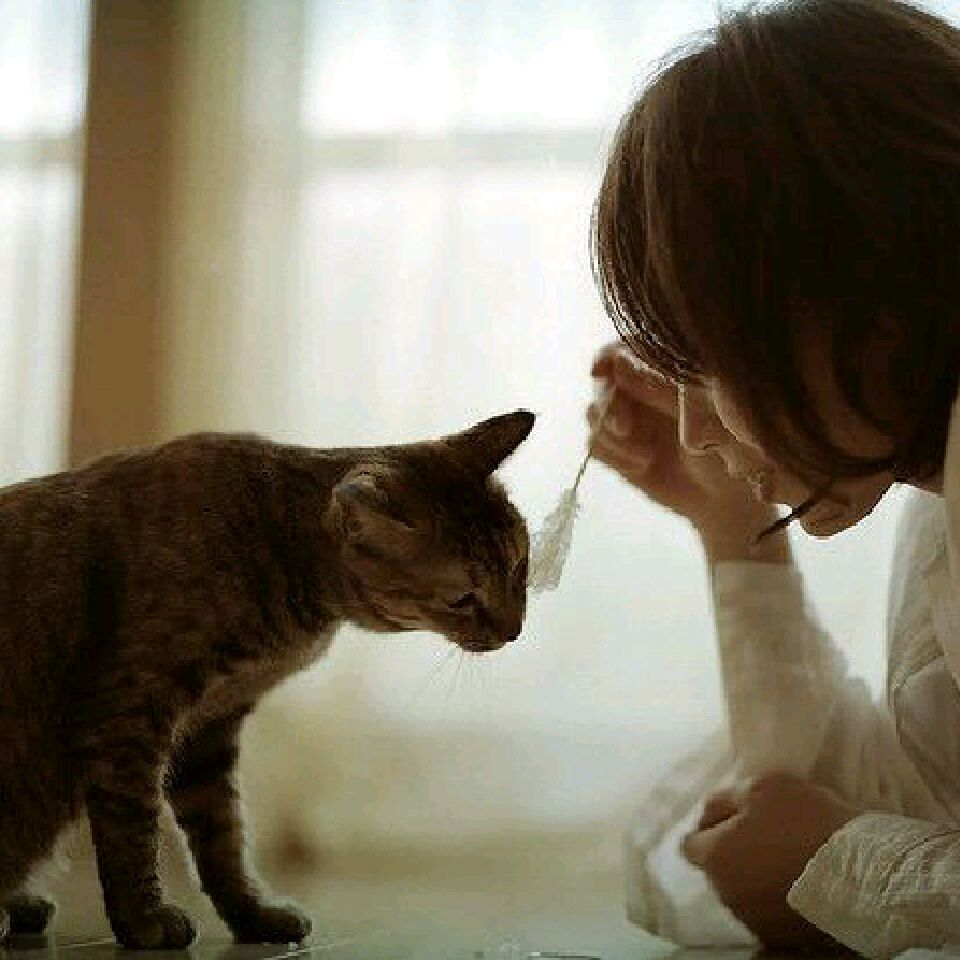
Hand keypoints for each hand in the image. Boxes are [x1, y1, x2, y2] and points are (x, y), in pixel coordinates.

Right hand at [588, 341, 783, 558]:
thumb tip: (619, 363)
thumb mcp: (697, 413)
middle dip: (609, 405)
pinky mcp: (618, 448)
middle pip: (604, 381)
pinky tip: (641, 466)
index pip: (626, 349)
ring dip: (613, 436)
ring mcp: (630, 418)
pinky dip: (613, 455)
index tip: (599, 371)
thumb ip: (658, 386)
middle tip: (624, 429)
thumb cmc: (725, 449)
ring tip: (645, 456)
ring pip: (594, 412)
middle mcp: (643, 390)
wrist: (725, 499)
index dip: (608, 357)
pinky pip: (594, 443)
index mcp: (665, 370)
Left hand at [682, 772, 858, 949]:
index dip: (710, 827)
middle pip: (719, 869)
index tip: (735, 818)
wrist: (862, 869)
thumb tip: (709, 814)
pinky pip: (770, 910)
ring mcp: (756, 921)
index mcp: (715, 858)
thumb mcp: (759, 787)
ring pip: (744, 891)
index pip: (691, 845)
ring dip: (756, 875)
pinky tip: (801, 879)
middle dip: (734, 851)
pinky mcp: (786, 937)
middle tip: (766, 833)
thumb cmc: (804, 820)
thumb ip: (725, 800)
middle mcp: (727, 896)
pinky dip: (778, 896)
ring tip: (788, 857)